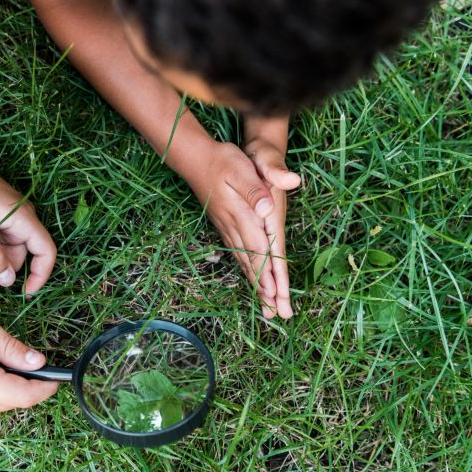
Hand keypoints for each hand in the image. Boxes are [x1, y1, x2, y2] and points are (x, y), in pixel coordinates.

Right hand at [188, 142, 297, 318]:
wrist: (196, 159)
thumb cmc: (222, 160)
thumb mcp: (241, 168)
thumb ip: (255, 189)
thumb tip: (266, 208)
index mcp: (241, 214)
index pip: (258, 247)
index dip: (267, 271)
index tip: (275, 293)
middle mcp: (233, 226)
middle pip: (251, 261)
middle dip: (264, 288)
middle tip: (275, 312)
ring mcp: (227, 228)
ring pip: (244, 261)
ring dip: (255, 283)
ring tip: (266, 305)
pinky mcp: (225, 226)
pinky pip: (237, 254)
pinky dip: (246, 270)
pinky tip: (250, 278)